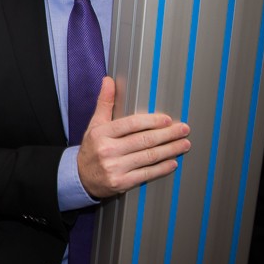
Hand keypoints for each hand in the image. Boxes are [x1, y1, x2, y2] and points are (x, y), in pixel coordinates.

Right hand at [76, 77, 190, 198]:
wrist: (80, 177)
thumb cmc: (91, 148)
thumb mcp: (94, 124)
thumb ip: (104, 103)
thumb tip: (108, 81)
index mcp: (102, 133)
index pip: (131, 124)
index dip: (152, 121)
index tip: (168, 120)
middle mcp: (107, 150)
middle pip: (144, 140)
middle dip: (167, 135)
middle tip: (183, 130)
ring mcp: (114, 168)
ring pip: (148, 157)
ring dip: (170, 150)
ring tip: (183, 144)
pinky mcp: (121, 183)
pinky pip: (146, 174)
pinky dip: (162, 168)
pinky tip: (172, 162)